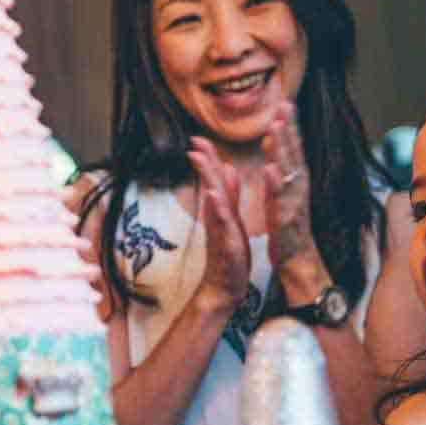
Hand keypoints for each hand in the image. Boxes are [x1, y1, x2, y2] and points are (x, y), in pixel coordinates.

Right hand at [187, 137, 250, 312]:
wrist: (224, 286)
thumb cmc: (228, 254)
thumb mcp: (230, 219)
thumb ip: (229, 195)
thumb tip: (228, 169)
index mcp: (221, 209)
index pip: (214, 178)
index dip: (208, 158)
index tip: (198, 138)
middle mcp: (218, 216)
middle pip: (211, 183)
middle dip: (204, 161)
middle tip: (195, 141)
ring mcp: (220, 229)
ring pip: (214, 199)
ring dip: (207, 178)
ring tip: (200, 159)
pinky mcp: (225, 242)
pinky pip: (220, 222)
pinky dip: (216, 207)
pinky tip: (213, 195)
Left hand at [261, 102, 317, 273]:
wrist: (297, 259)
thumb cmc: (287, 226)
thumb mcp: (279, 192)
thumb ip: (277, 168)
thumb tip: (272, 143)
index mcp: (292, 181)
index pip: (291, 149)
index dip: (288, 126)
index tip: (284, 103)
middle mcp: (297, 188)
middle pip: (294, 153)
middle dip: (290, 129)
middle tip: (285, 104)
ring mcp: (294, 202)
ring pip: (289, 171)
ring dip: (284, 149)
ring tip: (277, 128)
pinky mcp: (287, 219)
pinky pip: (281, 199)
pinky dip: (275, 183)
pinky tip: (269, 168)